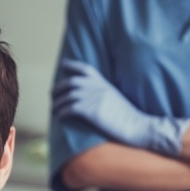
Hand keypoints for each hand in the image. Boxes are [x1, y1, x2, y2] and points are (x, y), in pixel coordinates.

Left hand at [52, 59, 189, 155]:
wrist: (138, 126)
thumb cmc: (127, 117)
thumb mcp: (115, 98)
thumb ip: (102, 93)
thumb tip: (88, 97)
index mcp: (103, 83)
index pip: (85, 69)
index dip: (72, 65)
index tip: (62, 64)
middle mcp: (98, 88)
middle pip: (71, 82)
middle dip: (58, 88)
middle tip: (52, 95)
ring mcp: (95, 99)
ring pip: (68, 97)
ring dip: (57, 103)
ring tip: (54, 109)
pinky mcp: (92, 112)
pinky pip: (70, 109)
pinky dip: (62, 112)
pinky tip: (59, 116)